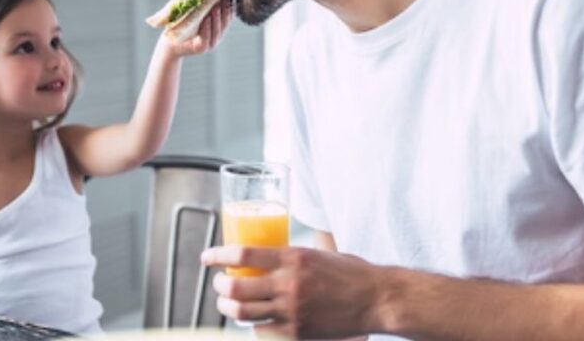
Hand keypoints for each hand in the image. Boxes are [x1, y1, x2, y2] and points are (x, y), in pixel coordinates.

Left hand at [163, 0, 233, 56]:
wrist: (170, 42)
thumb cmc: (181, 25)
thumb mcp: (193, 12)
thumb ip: (202, 3)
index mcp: (216, 28)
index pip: (227, 17)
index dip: (229, 7)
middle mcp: (215, 37)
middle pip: (224, 23)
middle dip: (225, 10)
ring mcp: (209, 44)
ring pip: (217, 31)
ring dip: (217, 18)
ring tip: (216, 6)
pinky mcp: (201, 49)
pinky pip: (206, 38)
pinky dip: (207, 28)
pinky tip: (207, 18)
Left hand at [202, 245, 380, 338]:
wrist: (376, 299)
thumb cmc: (350, 272)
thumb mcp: (318, 252)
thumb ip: (292, 255)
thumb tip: (270, 252)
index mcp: (293, 257)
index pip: (243, 254)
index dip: (218, 255)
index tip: (207, 257)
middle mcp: (288, 283)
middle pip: (235, 287)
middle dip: (219, 285)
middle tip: (218, 282)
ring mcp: (291, 310)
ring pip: (242, 312)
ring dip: (227, 306)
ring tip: (226, 301)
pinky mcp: (297, 331)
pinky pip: (261, 329)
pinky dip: (251, 323)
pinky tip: (251, 318)